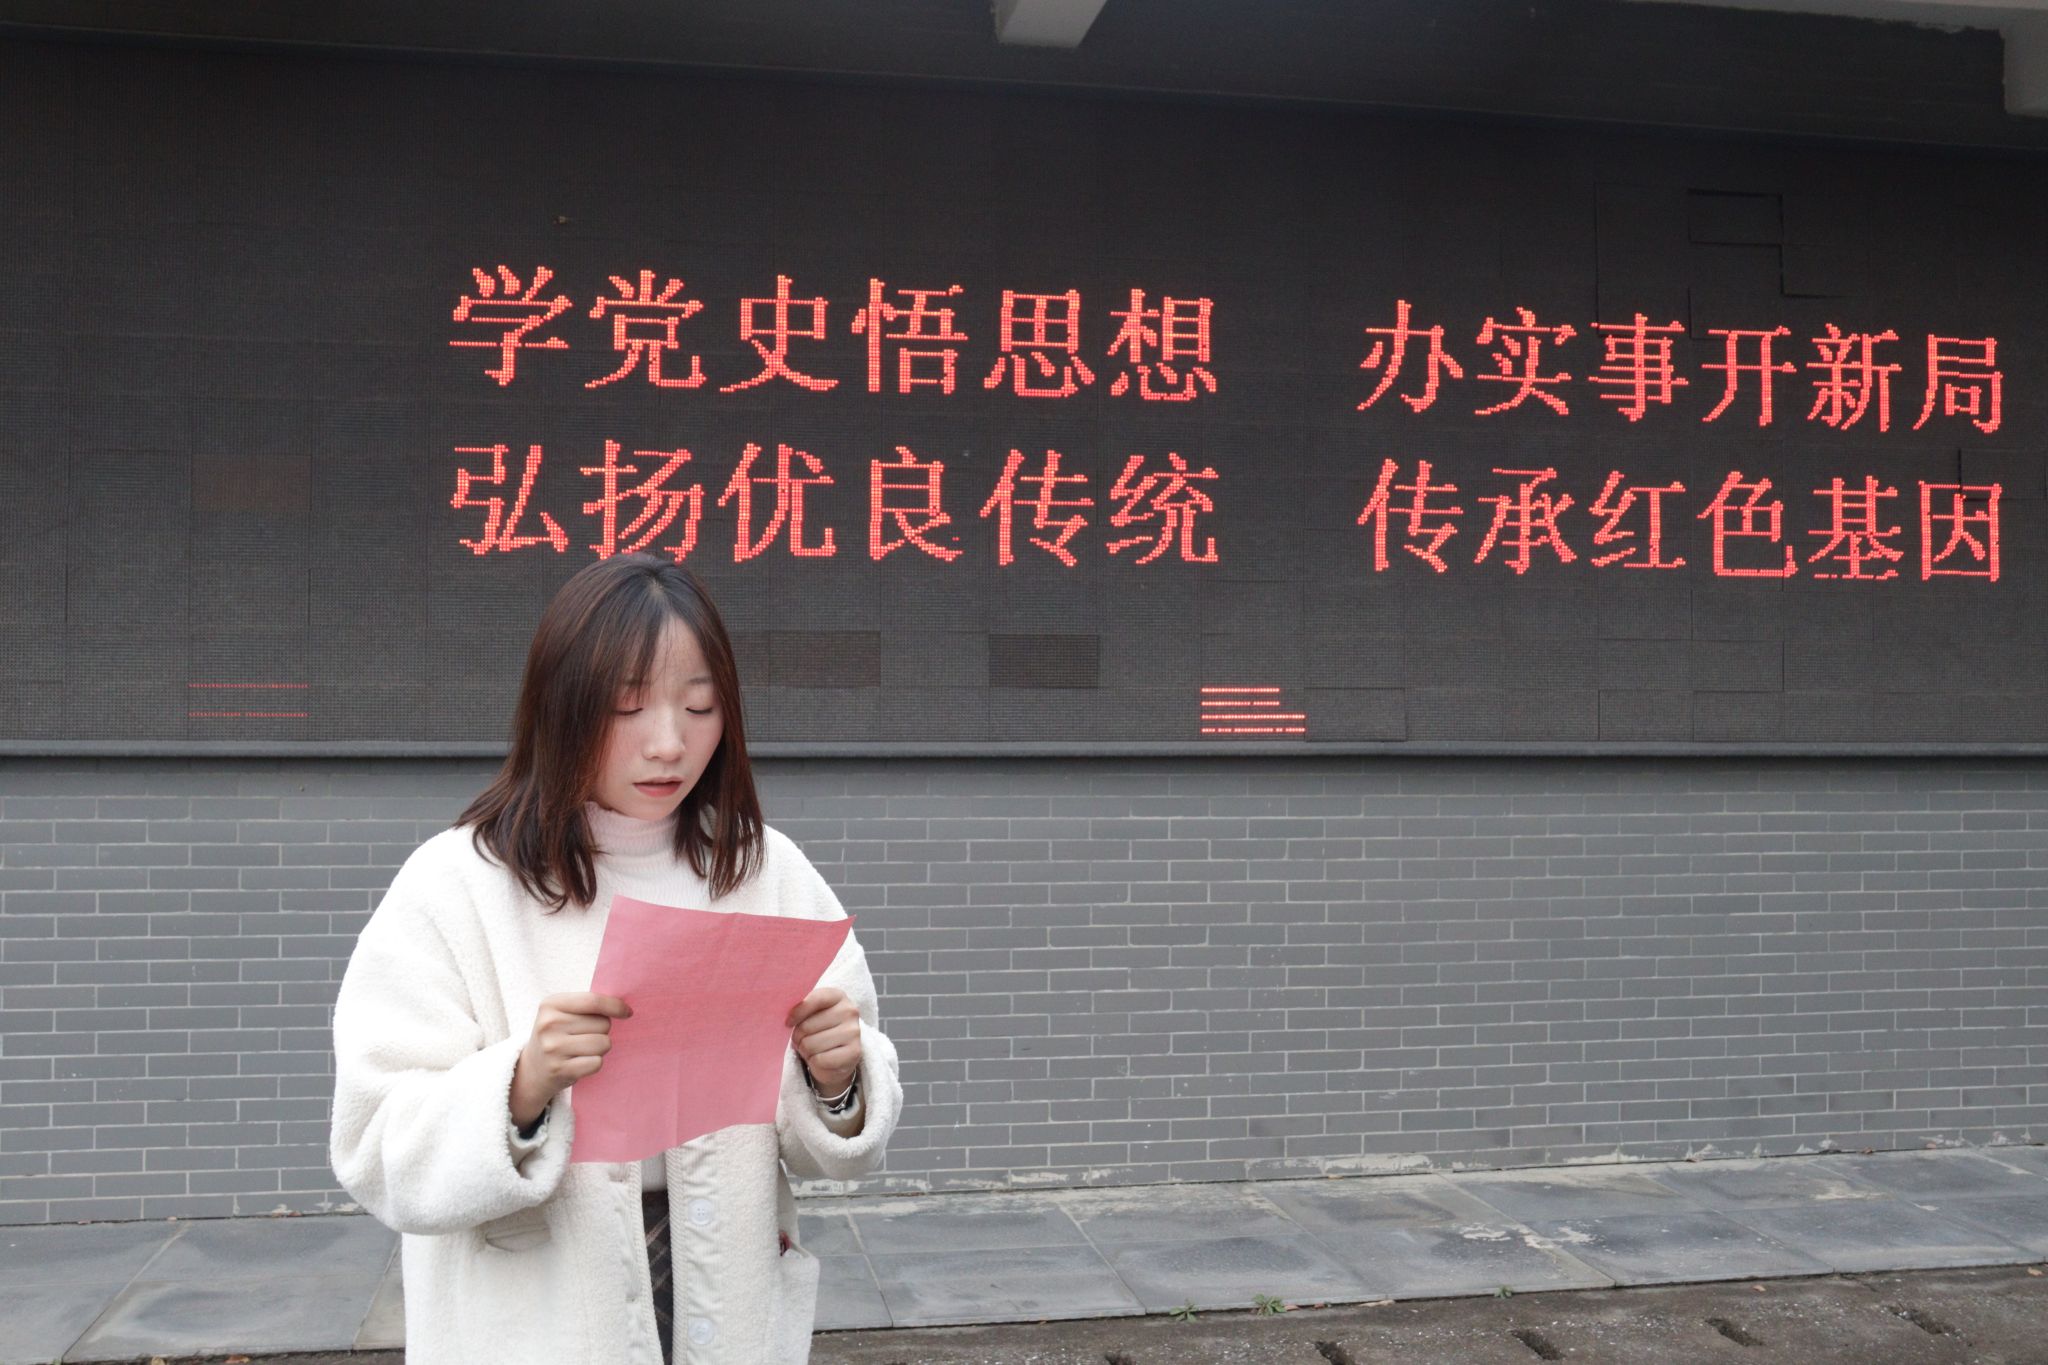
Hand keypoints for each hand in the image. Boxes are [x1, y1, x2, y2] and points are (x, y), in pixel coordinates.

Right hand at [510, 992, 631, 1127]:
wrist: (532, 1068)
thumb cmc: (558, 1034)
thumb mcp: (563, 1012)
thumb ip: (589, 1005)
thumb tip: (625, 1008)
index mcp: (551, 1004)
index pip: (593, 1001)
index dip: (615, 1006)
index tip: (628, 1012)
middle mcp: (549, 1024)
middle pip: (602, 1024)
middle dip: (602, 1030)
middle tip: (585, 1036)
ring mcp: (553, 1048)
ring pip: (603, 1043)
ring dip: (601, 1047)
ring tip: (583, 1049)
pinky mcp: (559, 1069)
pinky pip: (597, 1063)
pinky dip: (594, 1063)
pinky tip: (580, 1062)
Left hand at [787, 987, 860, 1095]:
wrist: (837, 1057)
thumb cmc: (819, 1030)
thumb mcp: (811, 1013)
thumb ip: (801, 1009)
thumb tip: (789, 1019)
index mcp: (838, 996)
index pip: (814, 999)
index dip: (796, 1013)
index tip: (788, 1023)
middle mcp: (849, 1011)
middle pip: (806, 1026)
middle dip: (798, 1037)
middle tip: (803, 1040)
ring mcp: (854, 1032)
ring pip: (810, 1045)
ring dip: (805, 1051)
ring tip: (813, 1050)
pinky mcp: (854, 1053)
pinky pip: (820, 1060)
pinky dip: (815, 1063)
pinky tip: (822, 1059)